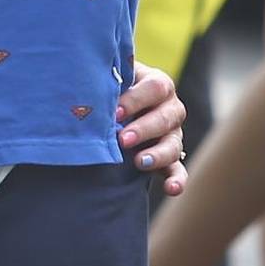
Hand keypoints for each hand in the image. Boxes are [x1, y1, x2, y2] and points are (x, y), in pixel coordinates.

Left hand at [118, 60, 188, 194]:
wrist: (114, 110)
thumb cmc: (109, 89)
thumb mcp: (110, 78)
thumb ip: (106, 76)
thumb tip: (86, 76)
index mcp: (157, 85)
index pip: (155, 88)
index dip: (136, 100)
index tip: (115, 114)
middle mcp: (170, 109)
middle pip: (166, 117)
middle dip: (144, 129)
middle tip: (123, 140)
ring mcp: (172, 135)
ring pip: (173, 144)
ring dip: (158, 154)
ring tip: (140, 162)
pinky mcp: (169, 158)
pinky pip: (178, 170)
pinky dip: (176, 180)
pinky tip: (171, 189)